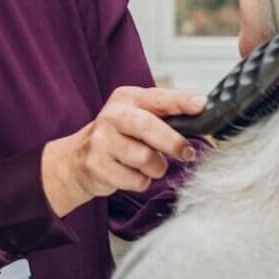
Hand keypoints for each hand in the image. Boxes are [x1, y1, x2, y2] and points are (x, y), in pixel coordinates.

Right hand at [42, 86, 204, 216]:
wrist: (77, 159)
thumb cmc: (119, 136)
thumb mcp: (138, 116)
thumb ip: (166, 114)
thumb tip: (201, 113)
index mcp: (128, 98)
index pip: (158, 97)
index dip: (181, 101)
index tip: (201, 105)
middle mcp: (112, 115)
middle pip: (146, 126)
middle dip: (172, 141)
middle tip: (187, 153)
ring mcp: (101, 140)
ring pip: (143, 158)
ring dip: (157, 167)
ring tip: (152, 165)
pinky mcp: (96, 165)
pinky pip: (134, 179)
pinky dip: (141, 181)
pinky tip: (133, 174)